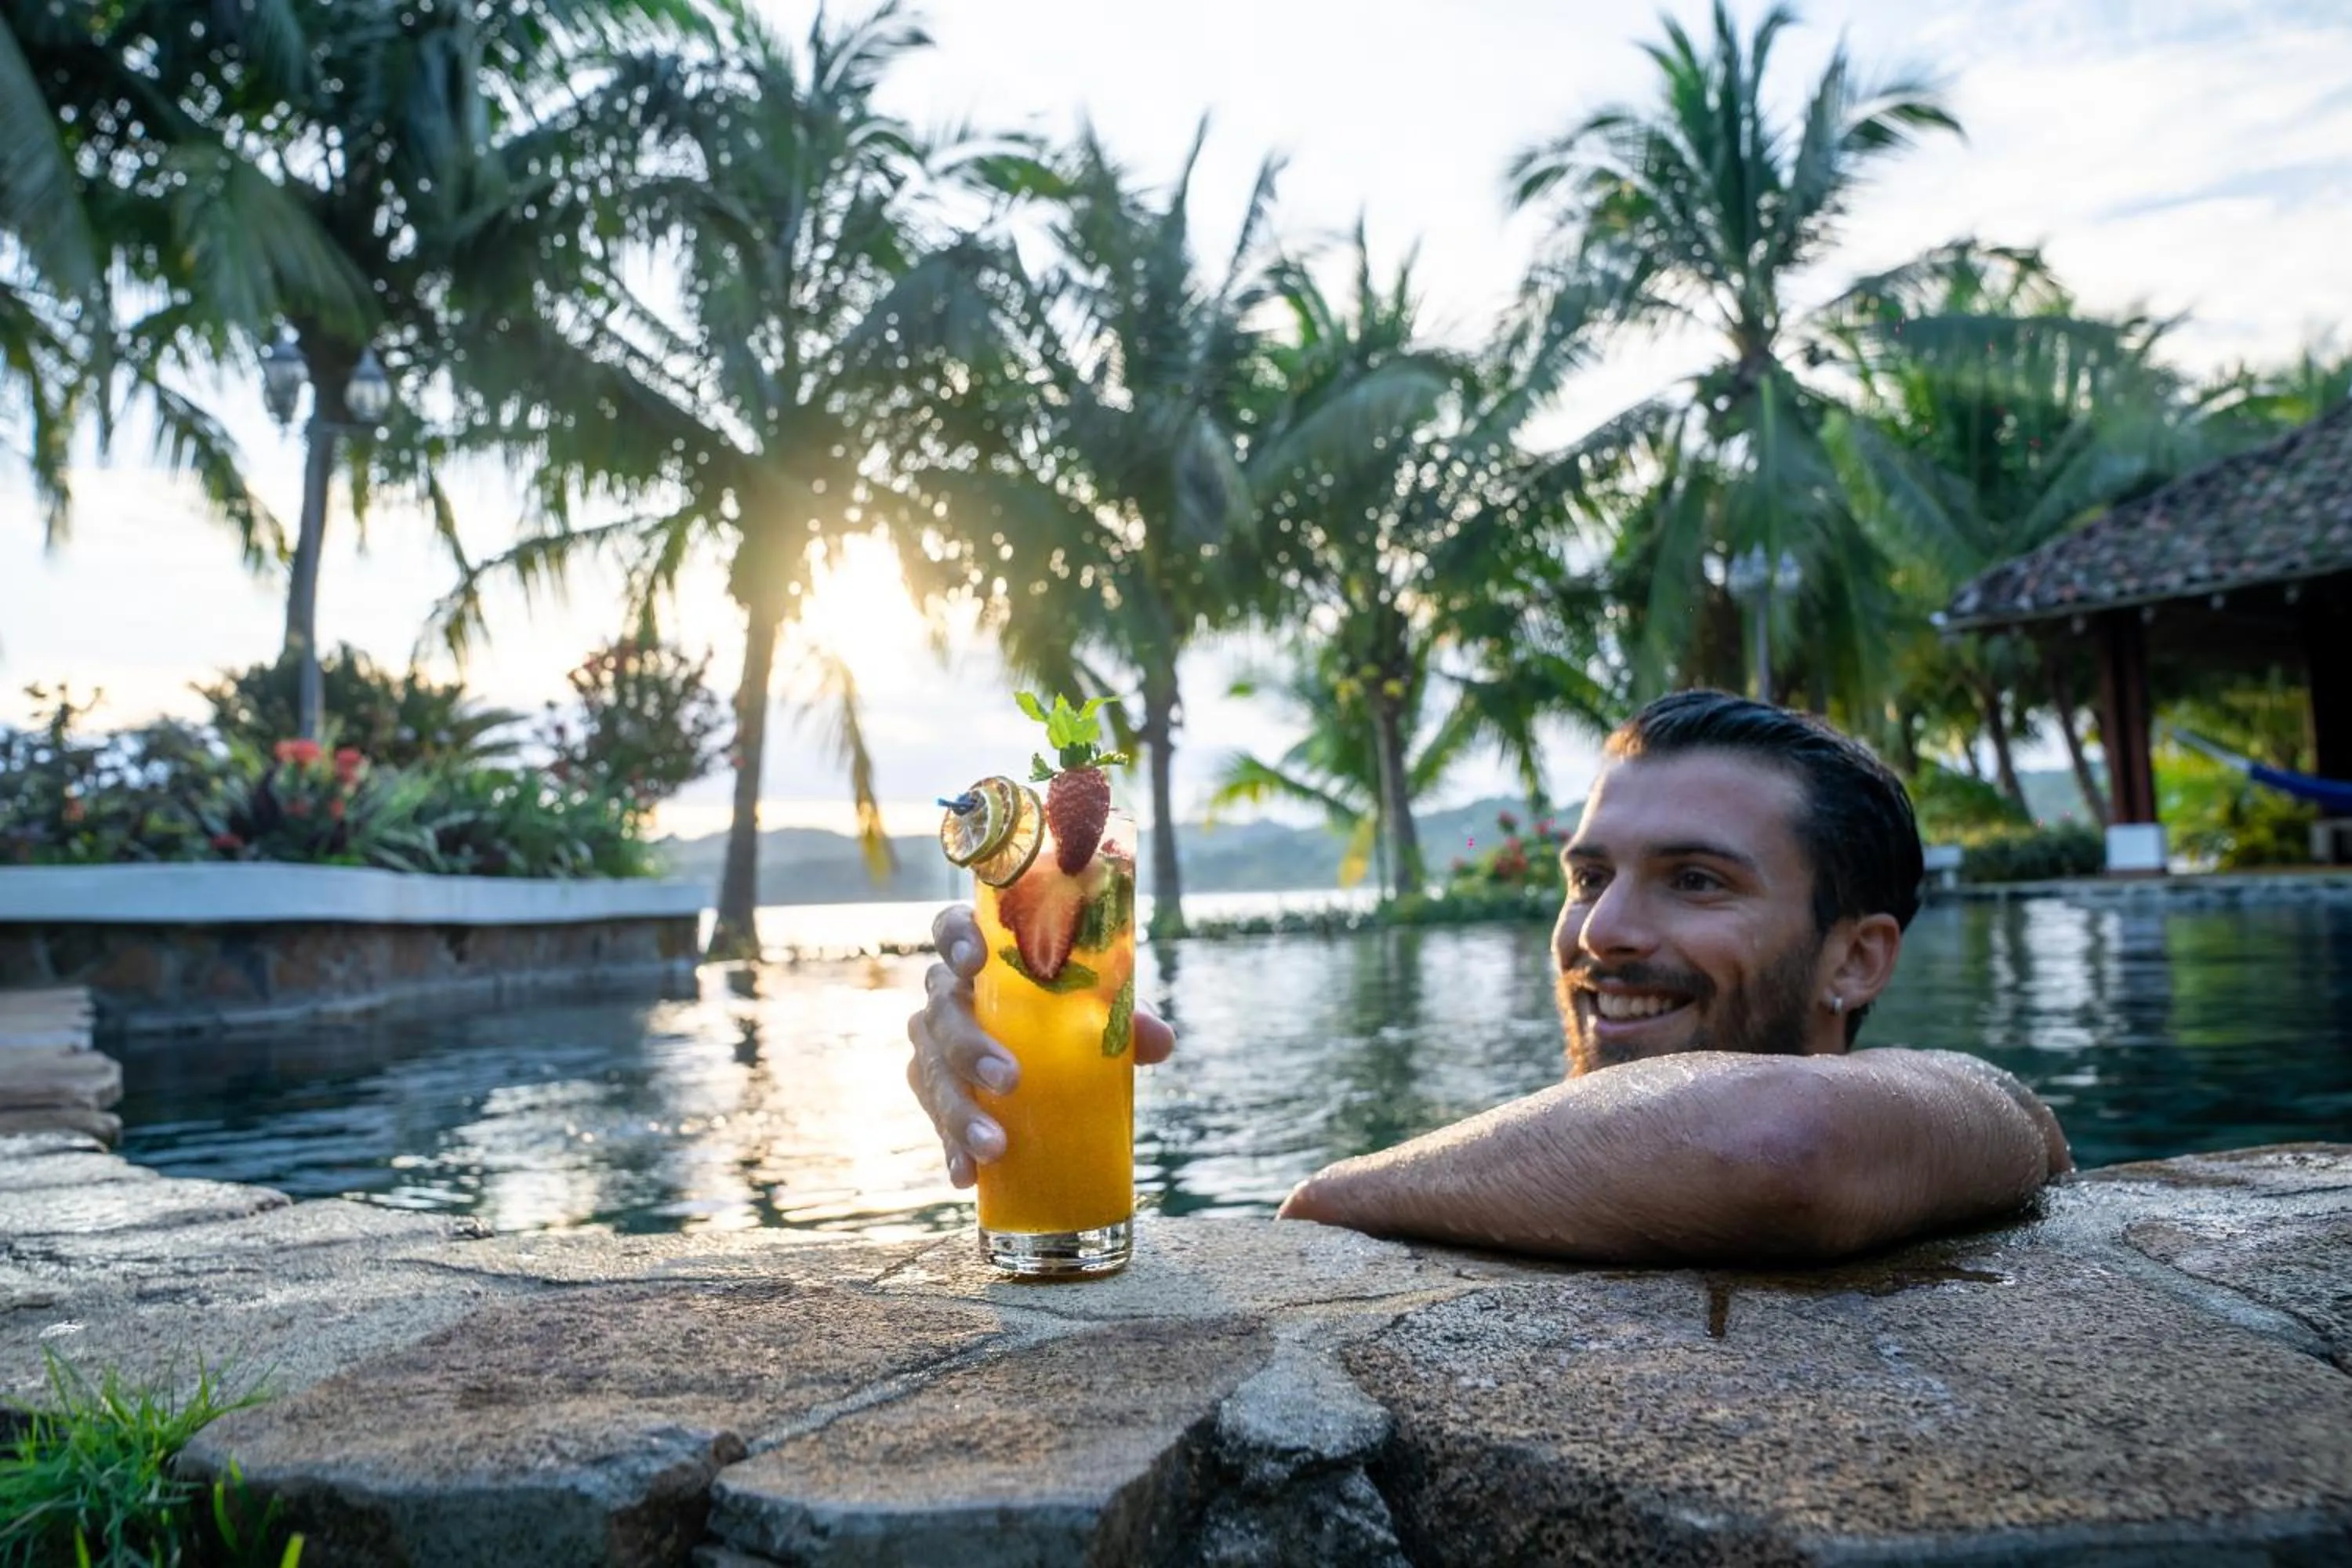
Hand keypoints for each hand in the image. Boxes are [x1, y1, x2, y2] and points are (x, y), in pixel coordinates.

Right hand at [908, 903, 1174, 1187]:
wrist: (1045, 1064)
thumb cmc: (1069, 1017)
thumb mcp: (1098, 1011)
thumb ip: (1124, 1019)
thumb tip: (1159, 1041)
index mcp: (980, 960)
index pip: (951, 929)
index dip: (955, 938)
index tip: (974, 962)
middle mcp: (946, 997)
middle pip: (941, 1012)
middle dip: (969, 1046)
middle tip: (1009, 1079)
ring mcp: (933, 1048)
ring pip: (932, 1072)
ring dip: (960, 1111)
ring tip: (994, 1147)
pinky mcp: (934, 1094)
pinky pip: (934, 1120)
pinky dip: (951, 1148)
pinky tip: (967, 1175)